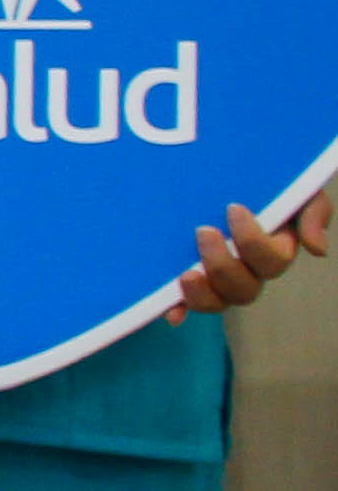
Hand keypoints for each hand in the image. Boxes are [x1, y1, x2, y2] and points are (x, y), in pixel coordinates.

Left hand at [166, 193, 331, 321]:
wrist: (226, 175)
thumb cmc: (265, 186)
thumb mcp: (297, 191)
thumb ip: (313, 213)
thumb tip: (317, 250)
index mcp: (274, 252)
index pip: (272, 261)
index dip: (254, 240)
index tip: (233, 207)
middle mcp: (248, 271)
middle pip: (244, 289)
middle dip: (223, 265)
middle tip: (203, 231)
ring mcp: (218, 278)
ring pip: (218, 301)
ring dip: (203, 294)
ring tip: (187, 274)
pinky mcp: (191, 277)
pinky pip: (187, 303)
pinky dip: (181, 310)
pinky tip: (173, 315)